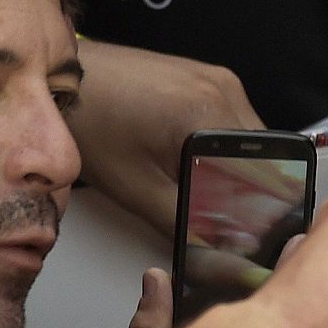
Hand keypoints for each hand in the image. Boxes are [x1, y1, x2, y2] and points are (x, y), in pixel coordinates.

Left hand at [70, 38, 261, 234]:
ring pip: (248, 141)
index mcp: (211, 114)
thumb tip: (217, 250)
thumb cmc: (91, 126)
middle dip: (244, 188)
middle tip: (206, 203)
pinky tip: (183, 152)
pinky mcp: (206, 78)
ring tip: (187, 173)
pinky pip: (231, 120)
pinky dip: (218, 144)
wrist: (62, 86)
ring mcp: (217, 79)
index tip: (234, 226)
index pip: (265, 175)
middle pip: (262, 157)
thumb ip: (185, 222)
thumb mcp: (138, 190)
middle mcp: (224, 89)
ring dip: (231, 166)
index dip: (255, 207)